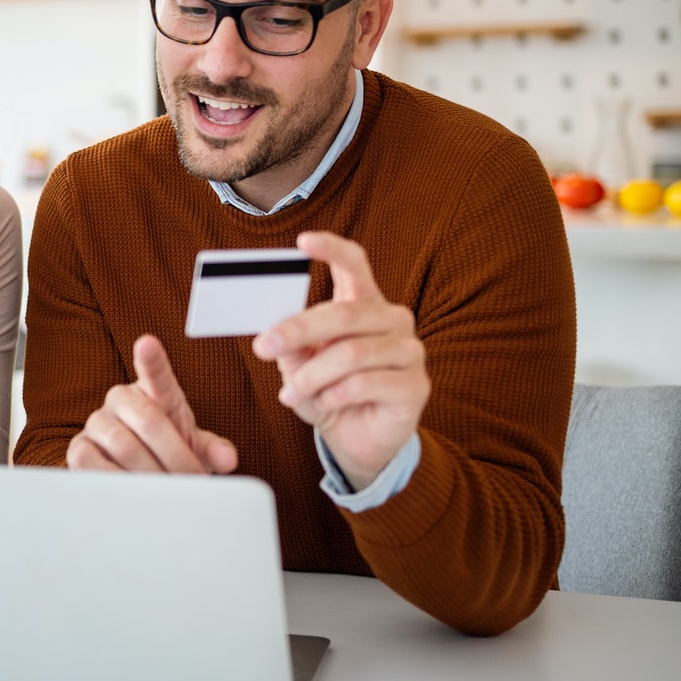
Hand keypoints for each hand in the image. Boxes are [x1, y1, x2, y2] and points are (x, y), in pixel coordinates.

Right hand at [66, 334, 238, 473]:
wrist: (139, 476)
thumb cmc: (169, 454)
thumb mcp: (197, 449)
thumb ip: (213, 449)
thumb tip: (227, 457)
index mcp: (154, 392)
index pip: (154, 372)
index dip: (151, 359)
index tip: (147, 343)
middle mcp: (121, 399)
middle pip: (148, 421)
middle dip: (175, 456)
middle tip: (192, 479)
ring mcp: (97, 422)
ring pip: (123, 445)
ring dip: (150, 473)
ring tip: (166, 490)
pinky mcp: (78, 448)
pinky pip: (92, 462)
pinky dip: (116, 480)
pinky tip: (132, 490)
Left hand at [252, 231, 428, 487]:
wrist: (356, 439)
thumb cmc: (328, 392)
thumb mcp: (300, 365)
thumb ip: (290, 343)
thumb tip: (269, 330)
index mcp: (364, 304)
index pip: (354, 265)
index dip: (331, 249)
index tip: (302, 241)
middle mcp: (393, 319)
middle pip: (343, 314)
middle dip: (297, 331)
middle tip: (263, 347)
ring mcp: (410, 351)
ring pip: (351, 354)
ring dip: (312, 376)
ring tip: (291, 393)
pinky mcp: (417, 385)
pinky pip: (367, 383)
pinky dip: (335, 395)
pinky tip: (325, 403)